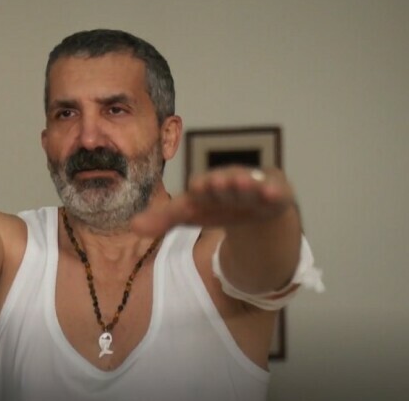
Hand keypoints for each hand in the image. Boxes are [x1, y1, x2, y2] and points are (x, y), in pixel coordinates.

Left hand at [131, 166, 296, 235]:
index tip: (195, 187)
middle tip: (218, 181)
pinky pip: (275, 191)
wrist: (254, 205)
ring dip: (246, 183)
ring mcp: (253, 186)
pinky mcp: (275, 192)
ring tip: (242, 183)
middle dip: (221, 182)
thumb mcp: (191, 214)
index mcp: (206, 187)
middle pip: (224, 181)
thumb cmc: (216, 205)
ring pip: (249, 183)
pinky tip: (273, 194)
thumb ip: (164, 220)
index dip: (200, 187)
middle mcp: (228, 182)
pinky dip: (274, 192)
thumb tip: (132, 226)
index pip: (201, 187)